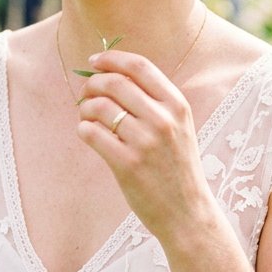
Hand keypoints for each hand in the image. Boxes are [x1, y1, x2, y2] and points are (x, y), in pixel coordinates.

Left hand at [75, 48, 215, 243]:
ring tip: (86, 117)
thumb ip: (154, 101)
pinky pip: (91, 133)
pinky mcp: (127, 164)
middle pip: (115, 82)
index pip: (139, 66)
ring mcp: (145, 142)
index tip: (94, 62)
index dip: (111, 58)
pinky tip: (87, 134)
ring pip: (99, 107)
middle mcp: (163, 119)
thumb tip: (111, 76)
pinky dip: (83, 129)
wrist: (188, 213)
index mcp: (176, 105)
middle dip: (92, 83)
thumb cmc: (177, 168)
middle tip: (85, 93)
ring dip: (84, 107)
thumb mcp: (179, 127)